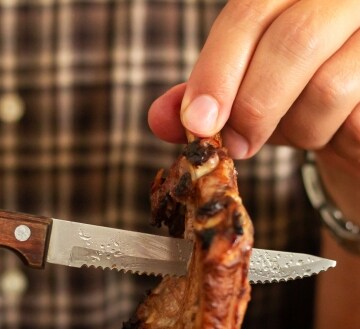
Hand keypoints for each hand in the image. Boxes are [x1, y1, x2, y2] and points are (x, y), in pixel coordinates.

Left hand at [148, 0, 359, 164]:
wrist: (356, 116)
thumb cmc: (296, 94)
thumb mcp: (244, 91)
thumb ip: (203, 98)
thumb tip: (159, 118)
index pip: (248, 12)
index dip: (217, 71)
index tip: (198, 123)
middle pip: (293, 39)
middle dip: (253, 106)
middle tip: (236, 145)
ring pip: (328, 85)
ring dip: (298, 129)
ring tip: (297, 130)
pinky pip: (355, 118)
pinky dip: (329, 135)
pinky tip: (332, 129)